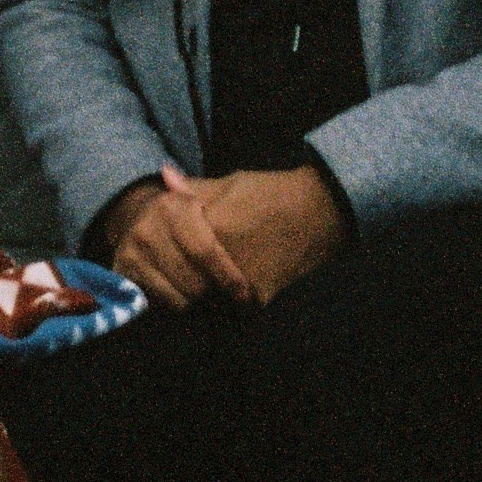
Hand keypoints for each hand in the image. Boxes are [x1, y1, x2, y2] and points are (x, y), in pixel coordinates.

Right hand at [94, 174, 254, 311]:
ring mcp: (133, 253)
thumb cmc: (177, 211)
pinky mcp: (124, 273)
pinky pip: (166, 302)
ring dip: (200, 298)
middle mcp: (147, 229)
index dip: (228, 276)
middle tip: (226, 291)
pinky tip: (185, 289)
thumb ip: (206, 194)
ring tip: (207, 290)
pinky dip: (181, 301)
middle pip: (196, 281)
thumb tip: (177, 173)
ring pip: (182, 296)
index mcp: (170, 207)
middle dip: (216, 289)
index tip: (245, 292)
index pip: (205, 252)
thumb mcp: (194, 198)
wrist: (133, 216)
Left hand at [160, 161, 348, 305]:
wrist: (317, 213)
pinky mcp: (259, 298)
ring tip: (210, 277)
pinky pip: (234, 306)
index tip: (170, 253)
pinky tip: (233, 284)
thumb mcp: (230, 184)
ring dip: (206, 291)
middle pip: (189, 277)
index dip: (171, 252)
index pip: (175, 249)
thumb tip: (163, 176)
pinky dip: (230, 299)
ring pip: (209, 296)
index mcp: (212, 227)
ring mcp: (242, 281)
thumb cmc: (270, 194)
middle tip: (187, 271)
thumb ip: (193, 189)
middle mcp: (224, 258)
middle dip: (186, 275)